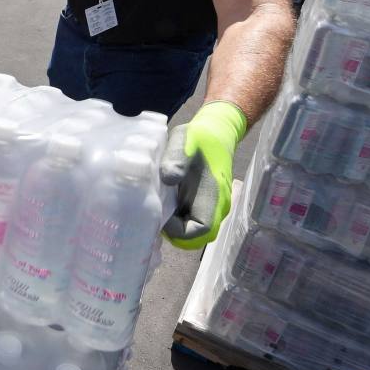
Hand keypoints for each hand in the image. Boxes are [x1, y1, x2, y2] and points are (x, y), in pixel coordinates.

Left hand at [160, 101, 247, 249]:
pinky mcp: (201, 203)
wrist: (214, 133)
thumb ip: (177, 159)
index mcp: (213, 195)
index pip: (200, 229)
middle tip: (153, 214)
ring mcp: (209, 207)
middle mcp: (215, 207)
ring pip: (191, 230)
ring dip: (172, 226)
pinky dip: (174, 218)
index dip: (178, 229)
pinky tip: (159, 203)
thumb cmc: (198, 138)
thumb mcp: (184, 141)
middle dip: (173, 232)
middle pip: (195, 236)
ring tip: (154, 208)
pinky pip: (189, 220)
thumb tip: (168, 178)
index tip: (160, 213)